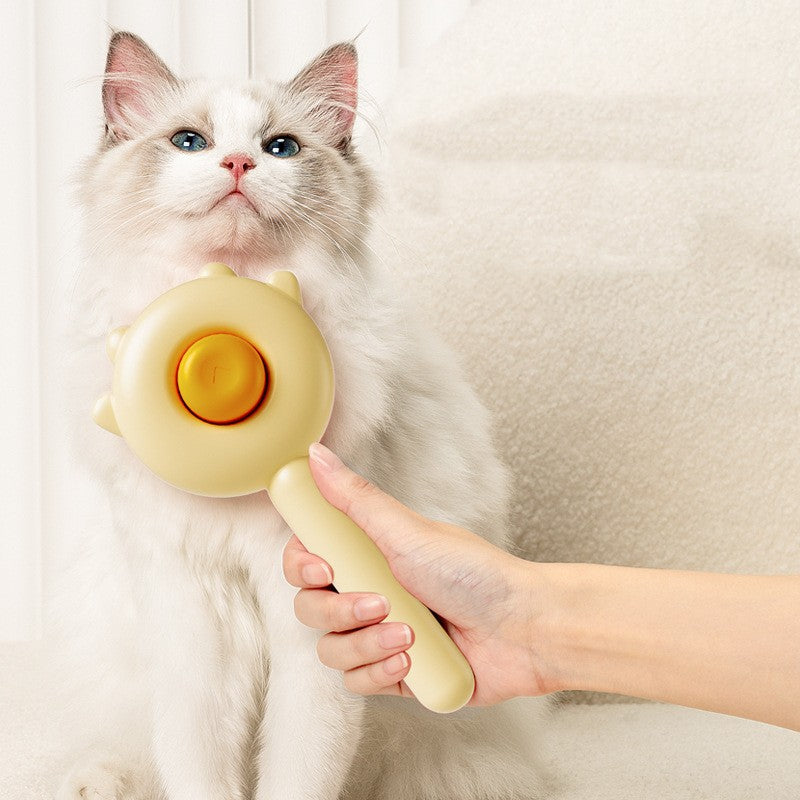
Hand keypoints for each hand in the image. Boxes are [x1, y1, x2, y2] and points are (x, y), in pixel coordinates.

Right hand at [282, 443, 547, 705]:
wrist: (522, 630)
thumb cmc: (474, 573)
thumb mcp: (407, 531)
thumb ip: (354, 498)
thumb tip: (315, 454)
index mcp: (368, 554)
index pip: (306, 560)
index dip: (302, 568)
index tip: (326, 570)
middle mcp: (368, 592)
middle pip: (310, 607)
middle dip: (341, 611)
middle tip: (381, 603)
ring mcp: (379, 634)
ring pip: (331, 649)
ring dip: (366, 644)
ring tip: (408, 635)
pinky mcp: (394, 673)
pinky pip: (357, 682)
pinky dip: (381, 672)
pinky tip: (412, 660)